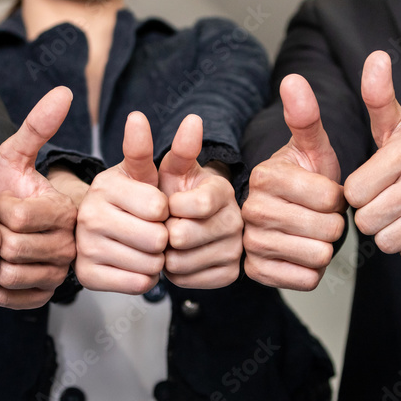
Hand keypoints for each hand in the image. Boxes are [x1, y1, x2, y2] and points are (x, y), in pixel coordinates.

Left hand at [0, 87, 77, 308]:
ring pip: (11, 275)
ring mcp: (58, 274)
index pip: (19, 217)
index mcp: (66, 209)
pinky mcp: (42, 297)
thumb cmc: (2, 186)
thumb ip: (37, 126)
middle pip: (15, 248)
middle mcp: (70, 245)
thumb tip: (64, 90)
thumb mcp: (14, 154)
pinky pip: (9, 297)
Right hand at [75, 112, 168, 294]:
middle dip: (164, 238)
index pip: (159, 207)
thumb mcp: (157, 173)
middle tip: (151, 230)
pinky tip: (135, 263)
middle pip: (156, 239)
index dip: (166, 211)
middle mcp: (89, 213)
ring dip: (157, 260)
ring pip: (149, 264)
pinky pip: (138, 284)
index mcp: (106, 184)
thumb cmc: (138, 198)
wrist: (105, 229)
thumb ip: (179, 150)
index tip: (155, 206)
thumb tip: (196, 119)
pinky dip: (146, 277)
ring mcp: (84, 246)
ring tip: (143, 247)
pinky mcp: (87, 275)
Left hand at [157, 115, 242, 287]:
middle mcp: (237, 220)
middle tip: (165, 224)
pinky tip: (178, 256)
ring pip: (180, 262)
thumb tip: (193, 119)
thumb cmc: (172, 192)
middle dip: (162, 231)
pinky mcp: (229, 274)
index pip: (195, 205)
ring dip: (164, 254)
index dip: (170, 207)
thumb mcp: (169, 169)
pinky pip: (186, 280)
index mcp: (223, 190)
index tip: (167, 203)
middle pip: (183, 237)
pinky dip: (173, 272)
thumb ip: (177, 149)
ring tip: (169, 239)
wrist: (180, 222)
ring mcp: (235, 249)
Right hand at [242, 74, 345, 290]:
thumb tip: (292, 78)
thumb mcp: (313, 148)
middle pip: (326, 229)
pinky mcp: (256, 272)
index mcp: (265, 175)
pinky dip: (313, 271)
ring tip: (313, 233)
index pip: (328, 197)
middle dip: (335, 224)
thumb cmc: (307, 181)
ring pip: (318, 256)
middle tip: (322, 216)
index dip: (339, 198)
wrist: (292, 219)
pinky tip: (303, 254)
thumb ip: (306, 116)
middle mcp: (250, 209)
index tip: (326, 193)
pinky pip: (306, 279)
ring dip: (326, 247)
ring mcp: (250, 243)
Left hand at [344, 51, 400, 262]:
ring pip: (388, 241)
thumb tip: (375, 57)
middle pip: (368, 221)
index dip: (359, 193)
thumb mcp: (399, 124)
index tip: (375, 183)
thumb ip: (378, 97)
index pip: (353, 193)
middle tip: (389, 201)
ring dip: (390, 232)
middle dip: (372, 215)